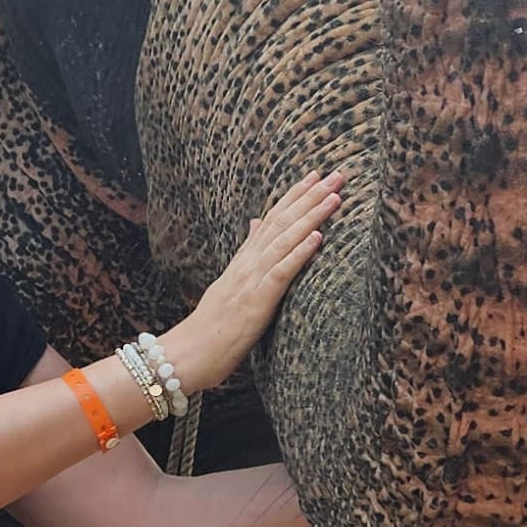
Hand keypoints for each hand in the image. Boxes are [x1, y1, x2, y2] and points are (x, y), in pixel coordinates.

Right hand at [161, 170, 344, 393]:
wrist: (191, 352)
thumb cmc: (213, 326)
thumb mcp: (230, 284)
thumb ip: (246, 253)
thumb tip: (256, 223)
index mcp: (244, 260)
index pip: (271, 219)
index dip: (294, 196)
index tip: (314, 176)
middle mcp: (248, 263)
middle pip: (282, 221)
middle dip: (310, 196)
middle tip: (335, 174)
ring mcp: (252, 280)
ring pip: (285, 240)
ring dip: (311, 216)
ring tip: (334, 197)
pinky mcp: (258, 301)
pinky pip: (282, 272)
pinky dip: (300, 252)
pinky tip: (318, 237)